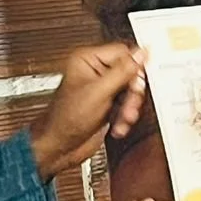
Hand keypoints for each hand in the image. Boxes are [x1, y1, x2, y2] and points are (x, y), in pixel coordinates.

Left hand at [30, 44, 147, 181]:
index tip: (138, 81)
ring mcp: (101, 89)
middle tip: (129, 103)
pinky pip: (126, 105)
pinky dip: (124, 117)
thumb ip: (122, 71)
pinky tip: (118, 125)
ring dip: (129, 108)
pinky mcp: (106, 105)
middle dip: (131, 93)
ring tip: (123, 118)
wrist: (60, 147)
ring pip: (129, 92)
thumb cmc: (65, 119)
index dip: (134, 67)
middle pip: (129, 74)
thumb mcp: (99, 92)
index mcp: (87, 60)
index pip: (122, 53)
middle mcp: (94, 72)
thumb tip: (140, 54)